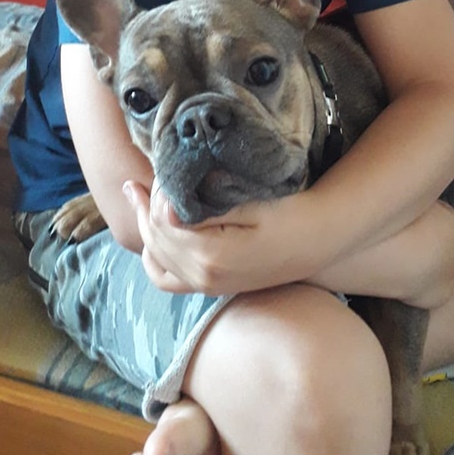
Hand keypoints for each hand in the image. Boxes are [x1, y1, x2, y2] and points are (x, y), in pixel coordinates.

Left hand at [123, 178, 316, 295]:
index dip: (155, 193)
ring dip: (144, 226)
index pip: (162, 221)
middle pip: (154, 239)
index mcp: (211, 256)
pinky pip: (166, 278)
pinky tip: (153, 236)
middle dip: (144, 207)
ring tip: (137, 195)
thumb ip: (205, 209)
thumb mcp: (249, 205)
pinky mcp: (211, 286)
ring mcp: (206, 286)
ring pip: (155, 258)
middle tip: (145, 178)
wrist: (316, 241)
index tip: (161, 168)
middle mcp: (203, 277)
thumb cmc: (287, 214)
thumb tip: (165, 208)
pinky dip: (153, 257)